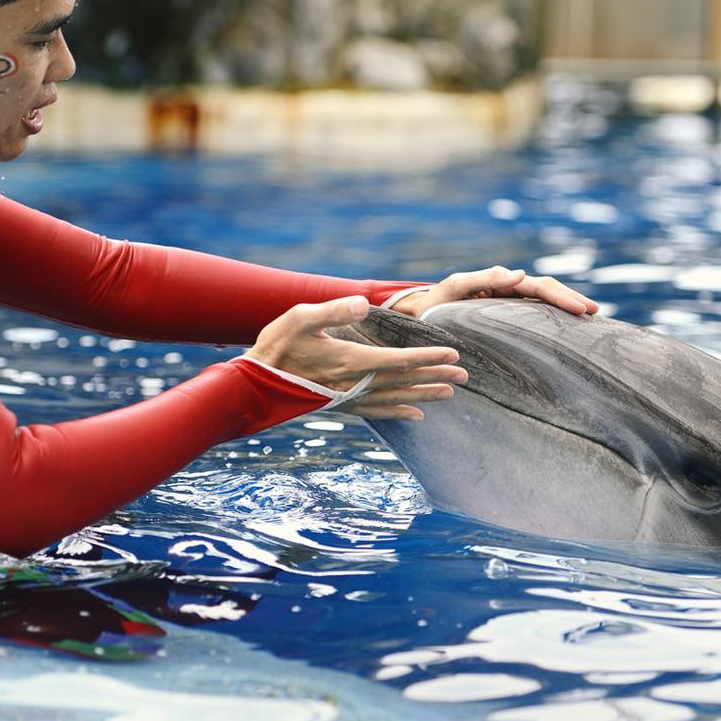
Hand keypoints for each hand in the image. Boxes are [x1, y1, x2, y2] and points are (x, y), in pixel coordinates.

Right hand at [246, 296, 467, 420]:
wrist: (254, 383)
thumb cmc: (277, 344)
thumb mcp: (301, 317)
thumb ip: (333, 310)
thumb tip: (363, 304)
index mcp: (349, 360)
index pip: (397, 359)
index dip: (426, 356)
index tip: (452, 354)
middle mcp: (354, 383)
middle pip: (403, 381)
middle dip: (435, 377)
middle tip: (465, 376)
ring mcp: (349, 396)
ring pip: (395, 398)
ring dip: (424, 395)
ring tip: (451, 394)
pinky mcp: (342, 404)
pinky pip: (377, 412)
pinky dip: (399, 413)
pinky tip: (416, 416)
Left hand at [391, 266, 598, 318]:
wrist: (423, 311)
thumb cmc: (437, 300)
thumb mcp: (457, 287)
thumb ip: (485, 279)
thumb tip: (519, 274)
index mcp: (500, 280)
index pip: (537, 286)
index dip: (560, 296)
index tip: (581, 308)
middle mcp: (508, 287)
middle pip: (546, 290)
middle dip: (571, 299)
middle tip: (595, 312)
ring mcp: (509, 300)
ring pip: (544, 300)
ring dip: (566, 306)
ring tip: (591, 317)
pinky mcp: (507, 314)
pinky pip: (534, 313)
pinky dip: (553, 316)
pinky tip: (569, 327)